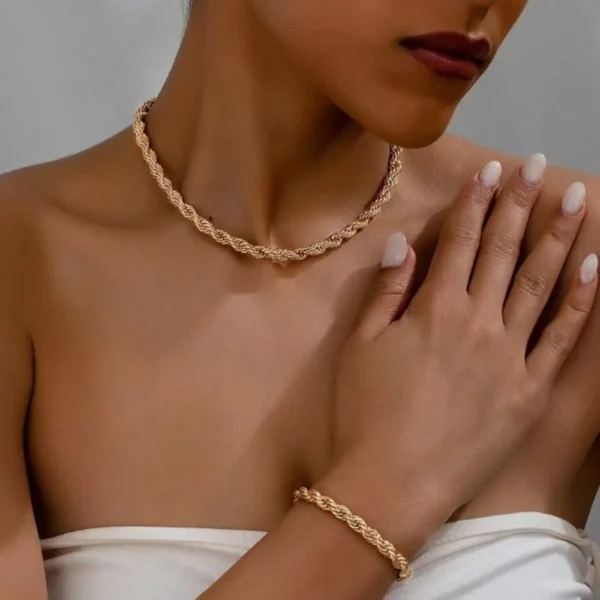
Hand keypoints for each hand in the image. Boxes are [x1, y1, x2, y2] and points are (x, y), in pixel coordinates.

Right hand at [324, 158, 597, 544]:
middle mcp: (477, 322)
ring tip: (578, 200)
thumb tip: (404, 243)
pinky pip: (560, 338)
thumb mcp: (359, 347)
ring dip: (559, 239)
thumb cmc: (365, 413)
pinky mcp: (530, 391)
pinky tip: (593, 269)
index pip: (458, 242)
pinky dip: (579, 301)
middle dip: (518, 204)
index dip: (474, 203)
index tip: (490, 169)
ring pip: (539, 284)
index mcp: (433, 309)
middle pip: (501, 252)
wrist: (392, 484)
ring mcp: (510, 356)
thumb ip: (385, 291)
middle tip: (538, 165)